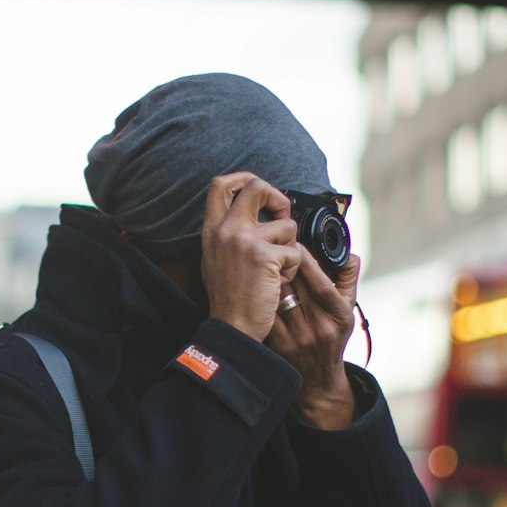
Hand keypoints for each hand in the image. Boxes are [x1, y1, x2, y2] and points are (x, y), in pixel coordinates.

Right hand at [200, 174, 304, 341]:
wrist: (232, 327)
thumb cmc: (229, 297)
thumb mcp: (216, 257)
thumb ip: (229, 233)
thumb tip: (255, 213)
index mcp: (212, 229)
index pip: (220, 184)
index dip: (243, 179)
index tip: (258, 191)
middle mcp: (225, 229)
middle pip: (256, 186)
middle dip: (278, 198)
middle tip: (281, 218)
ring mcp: (244, 240)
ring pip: (287, 225)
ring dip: (290, 247)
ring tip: (277, 270)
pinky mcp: (265, 256)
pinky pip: (295, 252)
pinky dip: (293, 269)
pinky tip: (278, 283)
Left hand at [266, 249, 361, 429]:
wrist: (317, 378)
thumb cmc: (333, 336)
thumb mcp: (348, 310)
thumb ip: (348, 279)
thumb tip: (349, 254)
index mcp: (338, 316)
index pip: (322, 284)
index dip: (308, 263)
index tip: (296, 246)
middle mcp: (318, 327)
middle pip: (298, 287)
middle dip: (285, 264)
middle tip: (276, 247)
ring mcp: (297, 337)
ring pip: (279, 298)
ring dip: (270, 278)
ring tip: (265, 264)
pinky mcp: (279, 343)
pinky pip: (268, 312)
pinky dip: (262, 297)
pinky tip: (258, 285)